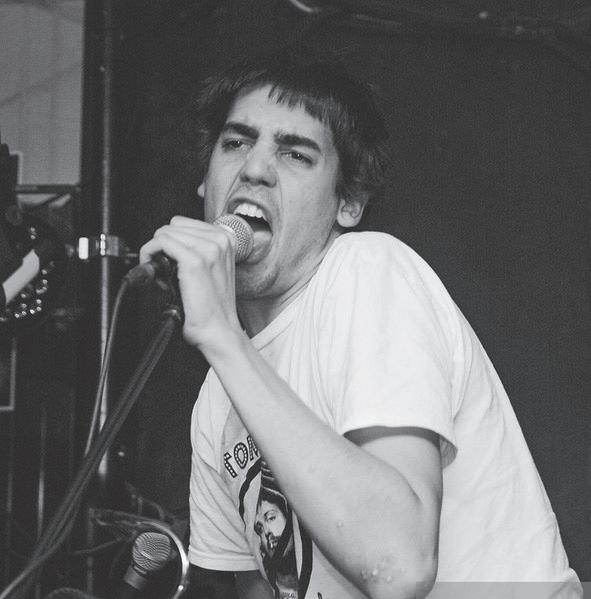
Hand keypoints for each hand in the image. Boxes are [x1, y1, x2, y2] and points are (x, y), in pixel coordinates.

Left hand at [139, 215, 242, 348]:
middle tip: (167, 272)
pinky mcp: (194, 261)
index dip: (172, 242)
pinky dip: (150, 255)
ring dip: (156, 252)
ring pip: (165, 232)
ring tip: (165, 276)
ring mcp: (208, 249)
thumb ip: (198, 250)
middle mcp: (220, 240)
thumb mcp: (212, 269)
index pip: (184, 224)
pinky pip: (160, 242)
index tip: (171, 261)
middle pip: (173, 226)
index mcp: (226, 239)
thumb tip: (169, 243)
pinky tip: (157, 274)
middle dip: (164, 247)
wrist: (218, 331)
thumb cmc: (213, 308)